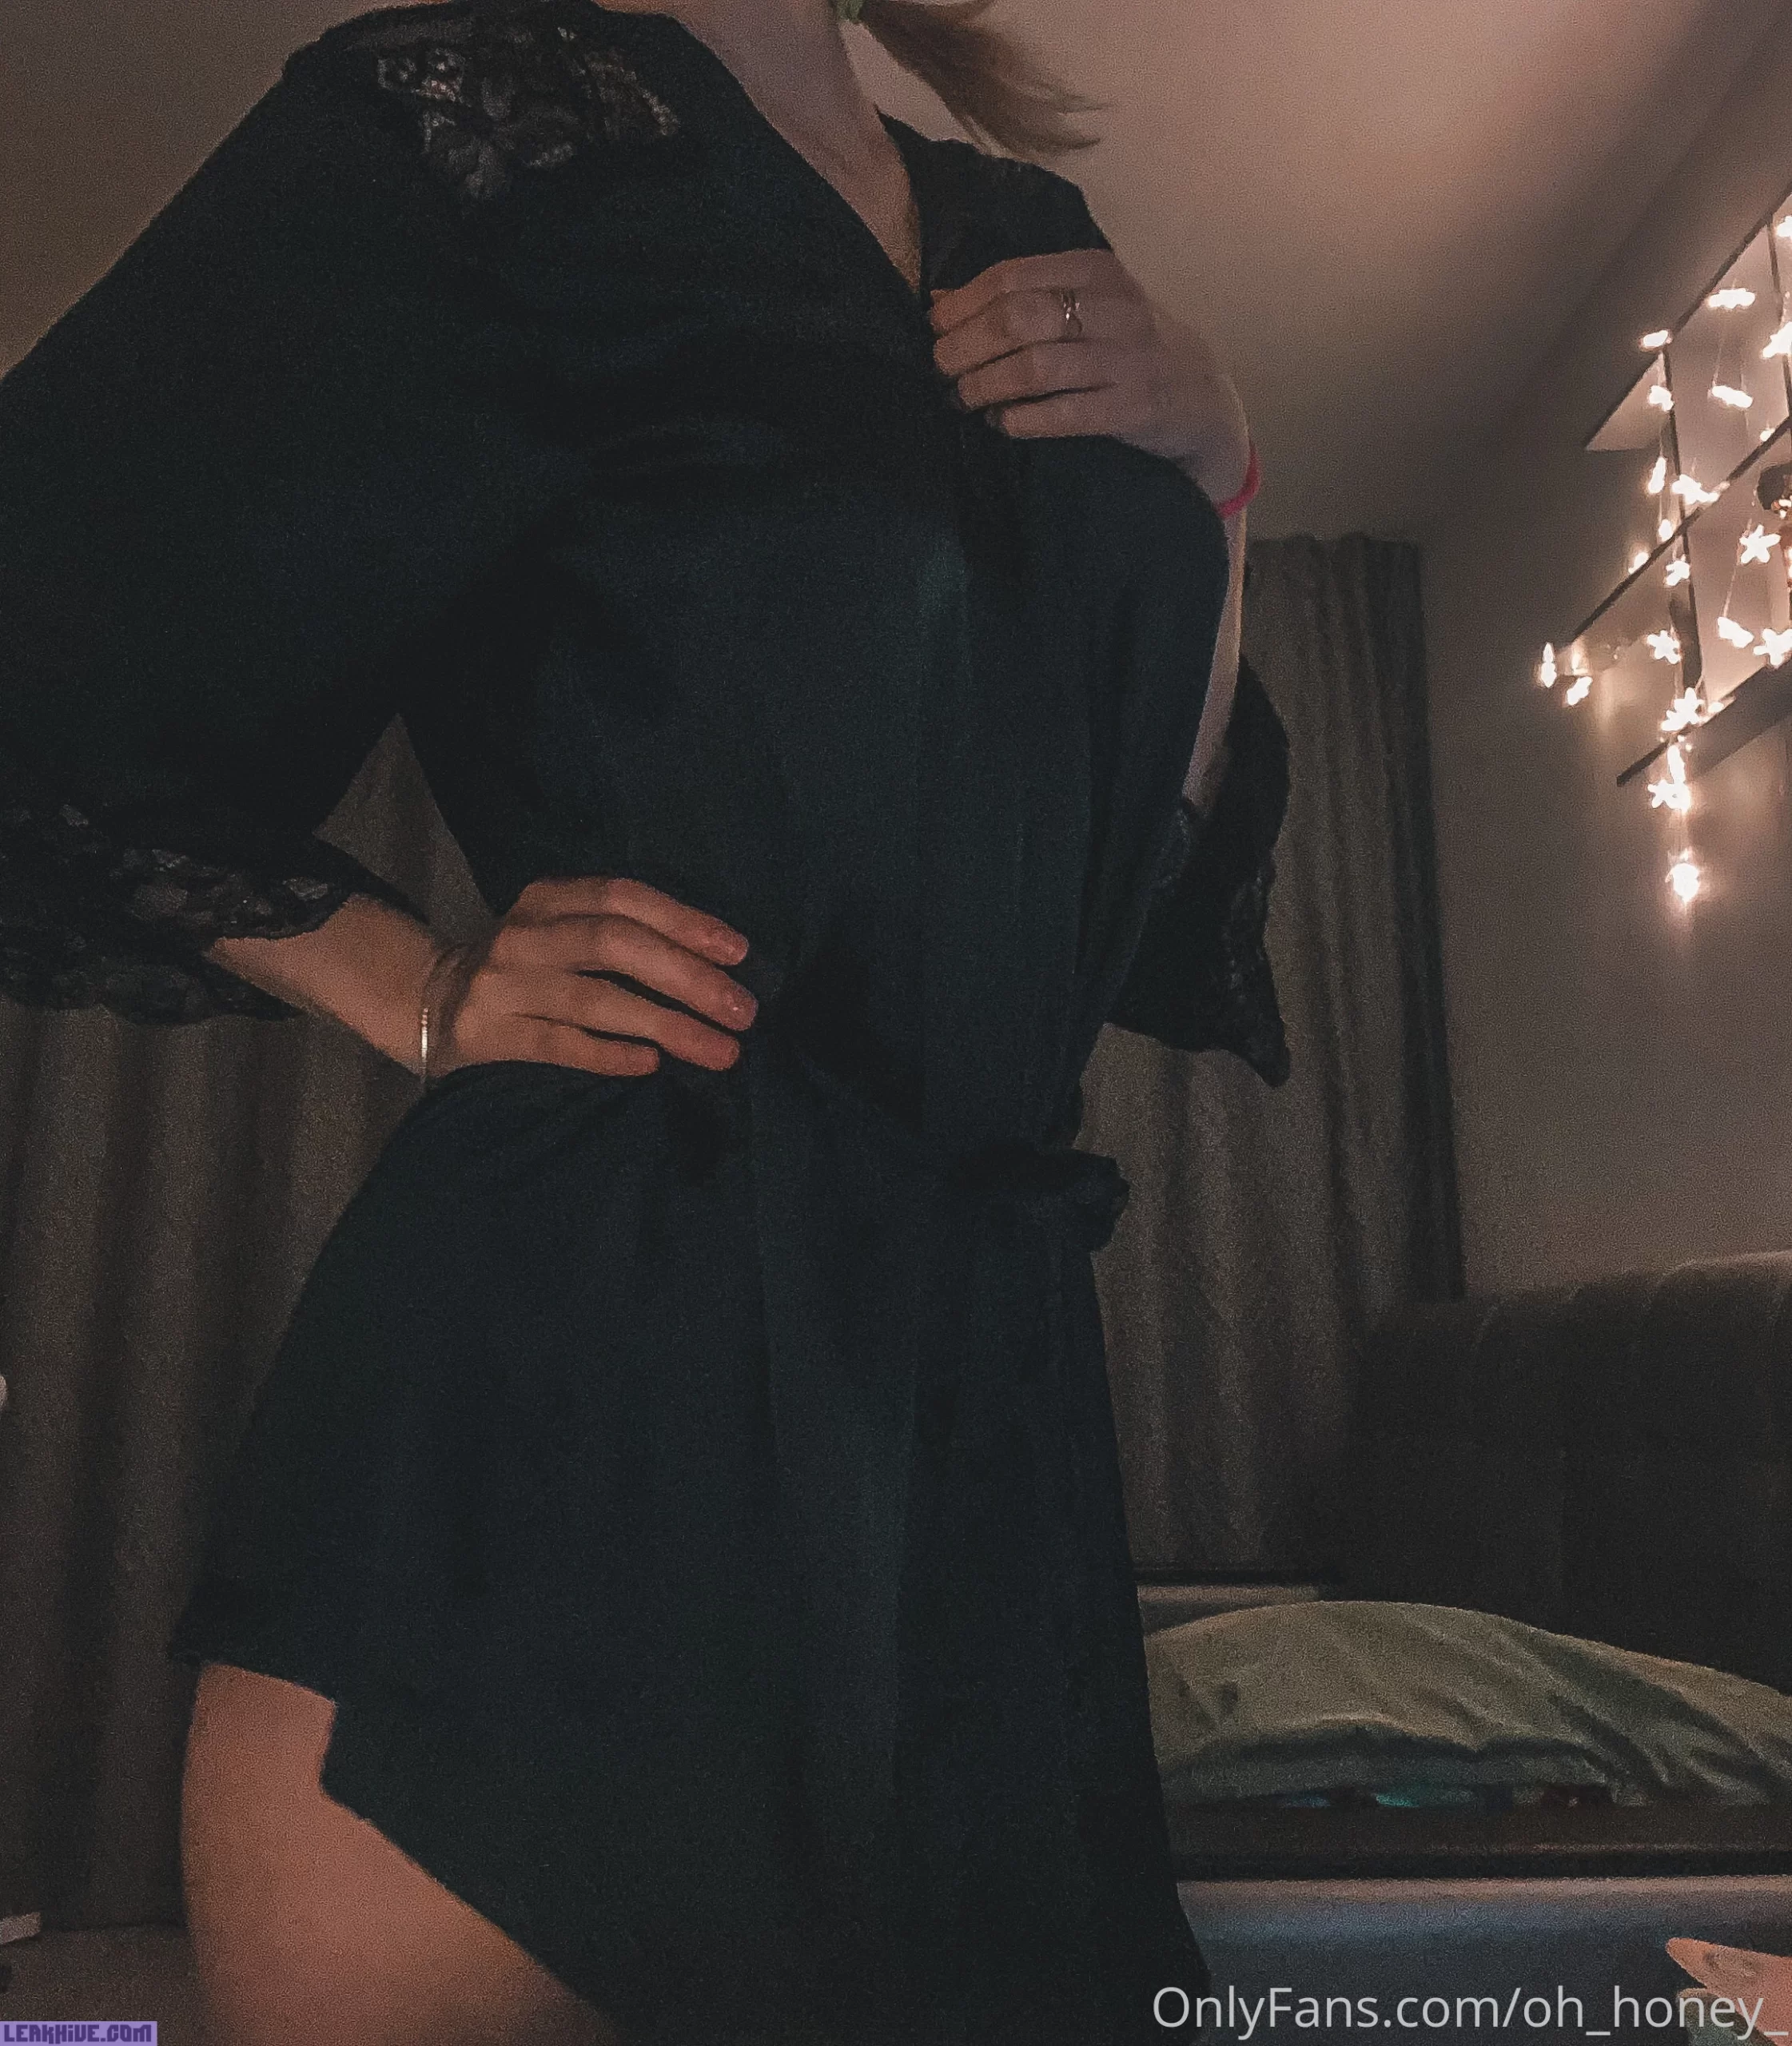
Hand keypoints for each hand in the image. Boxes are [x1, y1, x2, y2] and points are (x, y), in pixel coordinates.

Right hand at [421, 875, 758, 1082]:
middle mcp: (526, 933)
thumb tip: (719, 966)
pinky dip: (609, 1054)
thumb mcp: (562, 930)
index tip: (738, 953)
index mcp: (551, 898)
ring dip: (665, 1024)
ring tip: (721, 1051)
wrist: (430, 1000)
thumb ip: (622, 935)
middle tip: (742, 1011)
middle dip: (687, 977)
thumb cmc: (527, 966)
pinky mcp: (489, 1033)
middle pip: (615, 944)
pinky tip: (652, 1064)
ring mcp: (504, 983)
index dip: (684, 921)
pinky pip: (559, 1044)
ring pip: (594, 999)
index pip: (624, 897)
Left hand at [928, 249, 1250, 499]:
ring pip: (1034, 366)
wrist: (1199, 393)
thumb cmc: (1125, 345)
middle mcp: (1113, 307)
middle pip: (1017, 319)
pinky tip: (1000, 423)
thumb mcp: (1083, 306)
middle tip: (941, 369)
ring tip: (962, 399)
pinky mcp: (1131, 408)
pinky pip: (1062, 414)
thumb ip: (1020, 298)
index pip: (1011, 277)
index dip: (962, 304)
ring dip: (985, 385)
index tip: (934, 329)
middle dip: (965, 347)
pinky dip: (1021, 420)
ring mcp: (1125, 359)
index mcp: (1095, 270)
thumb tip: (940, 302)